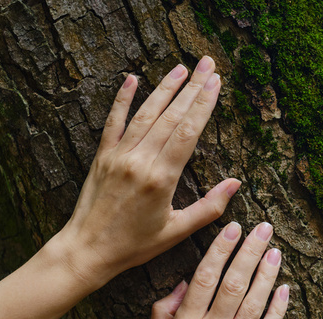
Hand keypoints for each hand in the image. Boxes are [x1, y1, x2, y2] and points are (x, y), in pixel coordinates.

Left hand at [54, 56, 240, 287]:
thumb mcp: (176, 232)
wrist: (87, 250)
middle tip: (208, 64)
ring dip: (164, 88)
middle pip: (171, 116)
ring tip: (181, 68)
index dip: (204, 104)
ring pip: (146, 113)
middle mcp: (140, 160)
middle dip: (192, 88)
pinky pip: (113, 121)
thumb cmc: (133, 246)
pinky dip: (122, 98)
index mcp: (161, 178)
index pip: (188, 132)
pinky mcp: (102, 156)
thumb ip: (209, 208)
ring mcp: (119, 155)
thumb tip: (235, 184)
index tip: (216, 82)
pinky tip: (132, 79)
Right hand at [140, 222, 289, 318]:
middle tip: (263, 228)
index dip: (220, 250)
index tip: (232, 228)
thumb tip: (181, 282)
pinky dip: (277, 309)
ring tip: (276, 250)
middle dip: (250, 252)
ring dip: (267, 274)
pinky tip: (284, 289)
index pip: (205, 278)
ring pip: (253, 304)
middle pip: (234, 284)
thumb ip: (163, 312)